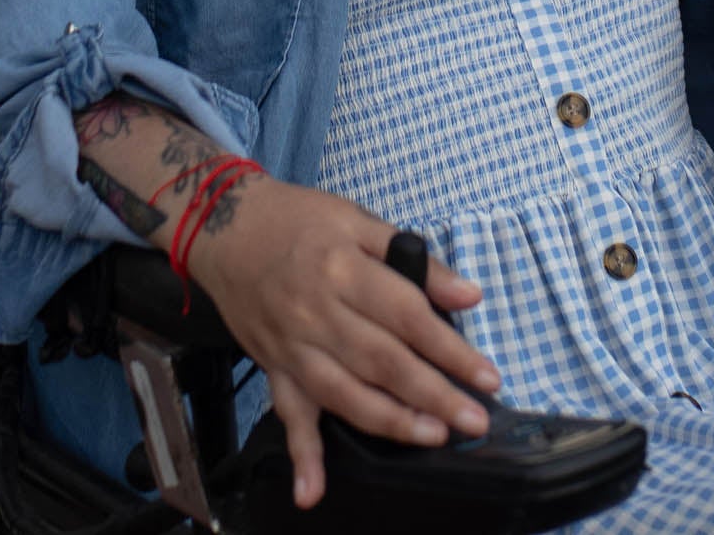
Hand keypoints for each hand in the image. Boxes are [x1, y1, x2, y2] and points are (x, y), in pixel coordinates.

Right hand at [183, 177, 499, 507]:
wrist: (227, 230)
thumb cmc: (300, 222)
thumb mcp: (359, 222)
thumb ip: (415, 262)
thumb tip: (468, 295)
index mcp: (344, 269)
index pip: (407, 316)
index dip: (450, 349)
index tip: (486, 376)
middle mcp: (318, 313)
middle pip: (381, 361)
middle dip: (433, 395)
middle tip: (474, 420)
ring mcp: (294, 346)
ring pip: (343, 393)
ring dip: (389, 421)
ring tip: (432, 436)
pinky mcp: (275, 367)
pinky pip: (288, 414)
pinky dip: (300, 455)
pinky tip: (313, 490)